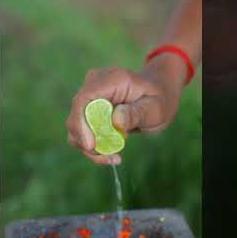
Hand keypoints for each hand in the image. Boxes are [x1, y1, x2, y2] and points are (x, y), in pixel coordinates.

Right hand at [66, 54, 185, 164]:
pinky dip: (93, 145)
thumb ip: (136, 113)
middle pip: (76, 115)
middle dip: (86, 141)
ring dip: (89, 147)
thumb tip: (116, 121)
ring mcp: (90, 95)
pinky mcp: (89, 107)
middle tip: (109, 158)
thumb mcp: (155, 109)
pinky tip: (111, 153)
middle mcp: (95, 83)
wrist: (159, 93)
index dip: (81, 123)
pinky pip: (83, 129)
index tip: (91, 146)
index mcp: (112, 79)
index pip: (83, 99)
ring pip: (76, 126)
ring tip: (113, 157)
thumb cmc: (160, 99)